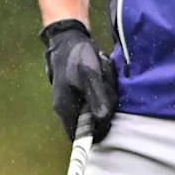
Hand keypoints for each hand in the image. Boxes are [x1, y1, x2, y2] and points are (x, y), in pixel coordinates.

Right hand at [40, 19, 117, 142]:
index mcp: (66, 109)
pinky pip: (94, 97)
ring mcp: (71, 100)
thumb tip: (103, 119)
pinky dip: (102, 88)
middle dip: (104, 107)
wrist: (67, 38)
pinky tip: (101, 73)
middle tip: (107, 87)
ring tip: (103, 74)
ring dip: (105, 94)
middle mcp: (66, 108)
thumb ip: (98, 97)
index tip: (108, 115)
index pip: (80, 136)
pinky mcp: (78, 92)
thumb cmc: (77, 56)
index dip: (97, 131)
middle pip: (92, 122)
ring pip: (95, 108)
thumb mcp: (90, 75)